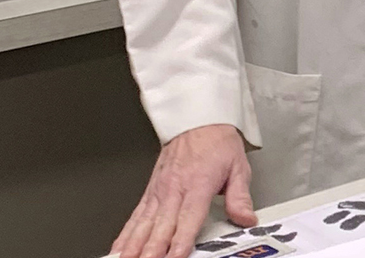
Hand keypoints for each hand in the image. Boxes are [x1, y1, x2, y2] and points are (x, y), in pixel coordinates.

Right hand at [111, 123, 254, 257]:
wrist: (198, 120)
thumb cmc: (217, 142)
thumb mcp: (238, 167)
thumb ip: (240, 197)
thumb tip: (246, 218)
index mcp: (198, 184)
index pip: (189, 217)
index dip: (181, 239)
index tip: (175, 256)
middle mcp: (175, 189)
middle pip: (162, 225)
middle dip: (152, 248)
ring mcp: (159, 191)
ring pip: (143, 223)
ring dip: (134, 244)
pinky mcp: (150, 192)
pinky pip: (136, 216)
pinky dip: (126, 234)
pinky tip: (119, 248)